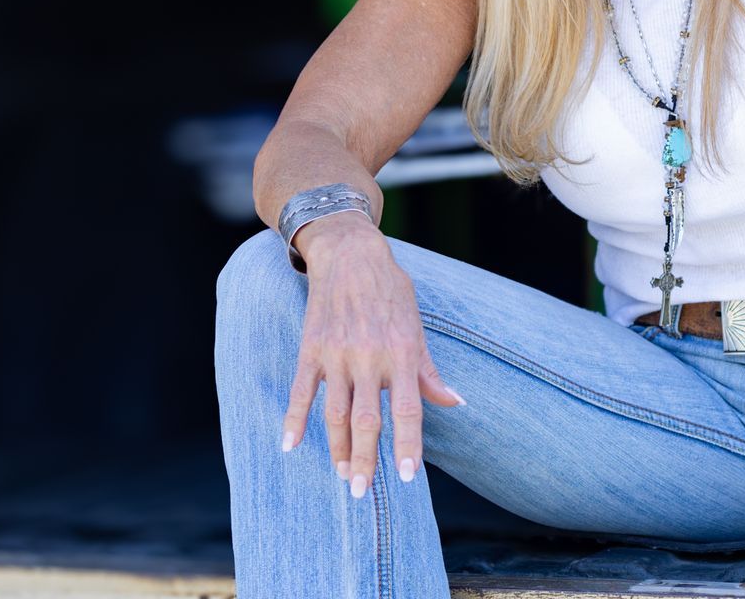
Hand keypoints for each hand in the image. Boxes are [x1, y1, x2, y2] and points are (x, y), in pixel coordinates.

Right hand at [279, 218, 464, 499]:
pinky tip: (289, 445)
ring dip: (336, 448)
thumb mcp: (417, 325)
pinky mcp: (311, 349)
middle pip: (367, 420)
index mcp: (403, 353)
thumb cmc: (391, 291)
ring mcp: (338, 354)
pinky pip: (301, 392)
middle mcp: (370, 357)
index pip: (407, 410)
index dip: (408, 445)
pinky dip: (294, 420)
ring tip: (341, 474)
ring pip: (335, 413)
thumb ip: (429, 370)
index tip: (407, 477)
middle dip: (365, 460)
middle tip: (361, 491)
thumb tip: (455, 402)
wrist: (350, 254)